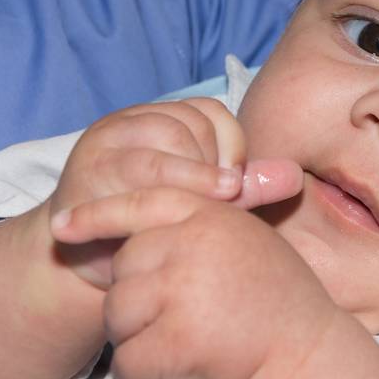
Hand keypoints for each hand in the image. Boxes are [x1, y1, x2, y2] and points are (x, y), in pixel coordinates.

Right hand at [45, 98, 299, 286]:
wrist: (84, 266)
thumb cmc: (153, 232)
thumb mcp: (203, 206)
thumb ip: (245, 188)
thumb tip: (294, 175)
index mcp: (164, 120)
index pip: (213, 112)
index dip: (232, 147)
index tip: (232, 187)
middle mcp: (134, 120)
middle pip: (193, 123)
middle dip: (212, 165)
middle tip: (216, 201)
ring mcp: (108, 138)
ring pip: (171, 138)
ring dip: (193, 177)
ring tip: (194, 210)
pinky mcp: (90, 165)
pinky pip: (142, 167)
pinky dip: (170, 188)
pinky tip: (175, 214)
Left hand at [53, 187, 338, 378]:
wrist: (306, 356)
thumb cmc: (277, 302)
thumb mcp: (248, 242)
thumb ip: (204, 226)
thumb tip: (141, 225)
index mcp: (213, 214)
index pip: (143, 202)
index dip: (98, 213)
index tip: (63, 225)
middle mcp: (196, 243)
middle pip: (123, 268)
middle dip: (137, 298)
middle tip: (181, 315)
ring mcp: (185, 289)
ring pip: (118, 315)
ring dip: (138, 337)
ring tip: (185, 340)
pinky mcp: (179, 339)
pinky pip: (127, 360)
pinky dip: (142, 373)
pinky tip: (180, 367)